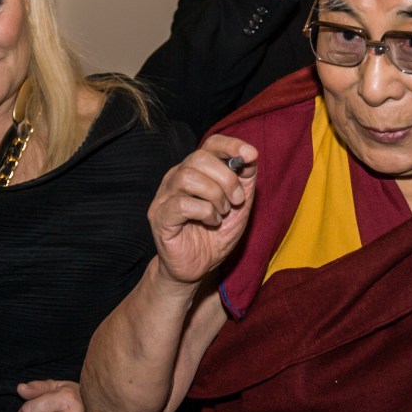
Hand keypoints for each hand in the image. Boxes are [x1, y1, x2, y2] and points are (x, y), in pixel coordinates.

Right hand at [149, 136, 257, 286]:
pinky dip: (204, 212)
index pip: (211, 144)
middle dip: (226, 178)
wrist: (198, 267)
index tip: (251, 155)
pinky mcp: (160, 216)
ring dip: (215, 196)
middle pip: (199, 157)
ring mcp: (165, 196)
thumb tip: (250, 157)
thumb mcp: (239, 206)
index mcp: (197, 170)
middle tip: (236, 201)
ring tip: (221, 213)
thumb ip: (245, 181)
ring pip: (189, 177)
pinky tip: (210, 223)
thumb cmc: (216, 234)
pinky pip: (182, 203)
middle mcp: (177, 177)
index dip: (232, 145)